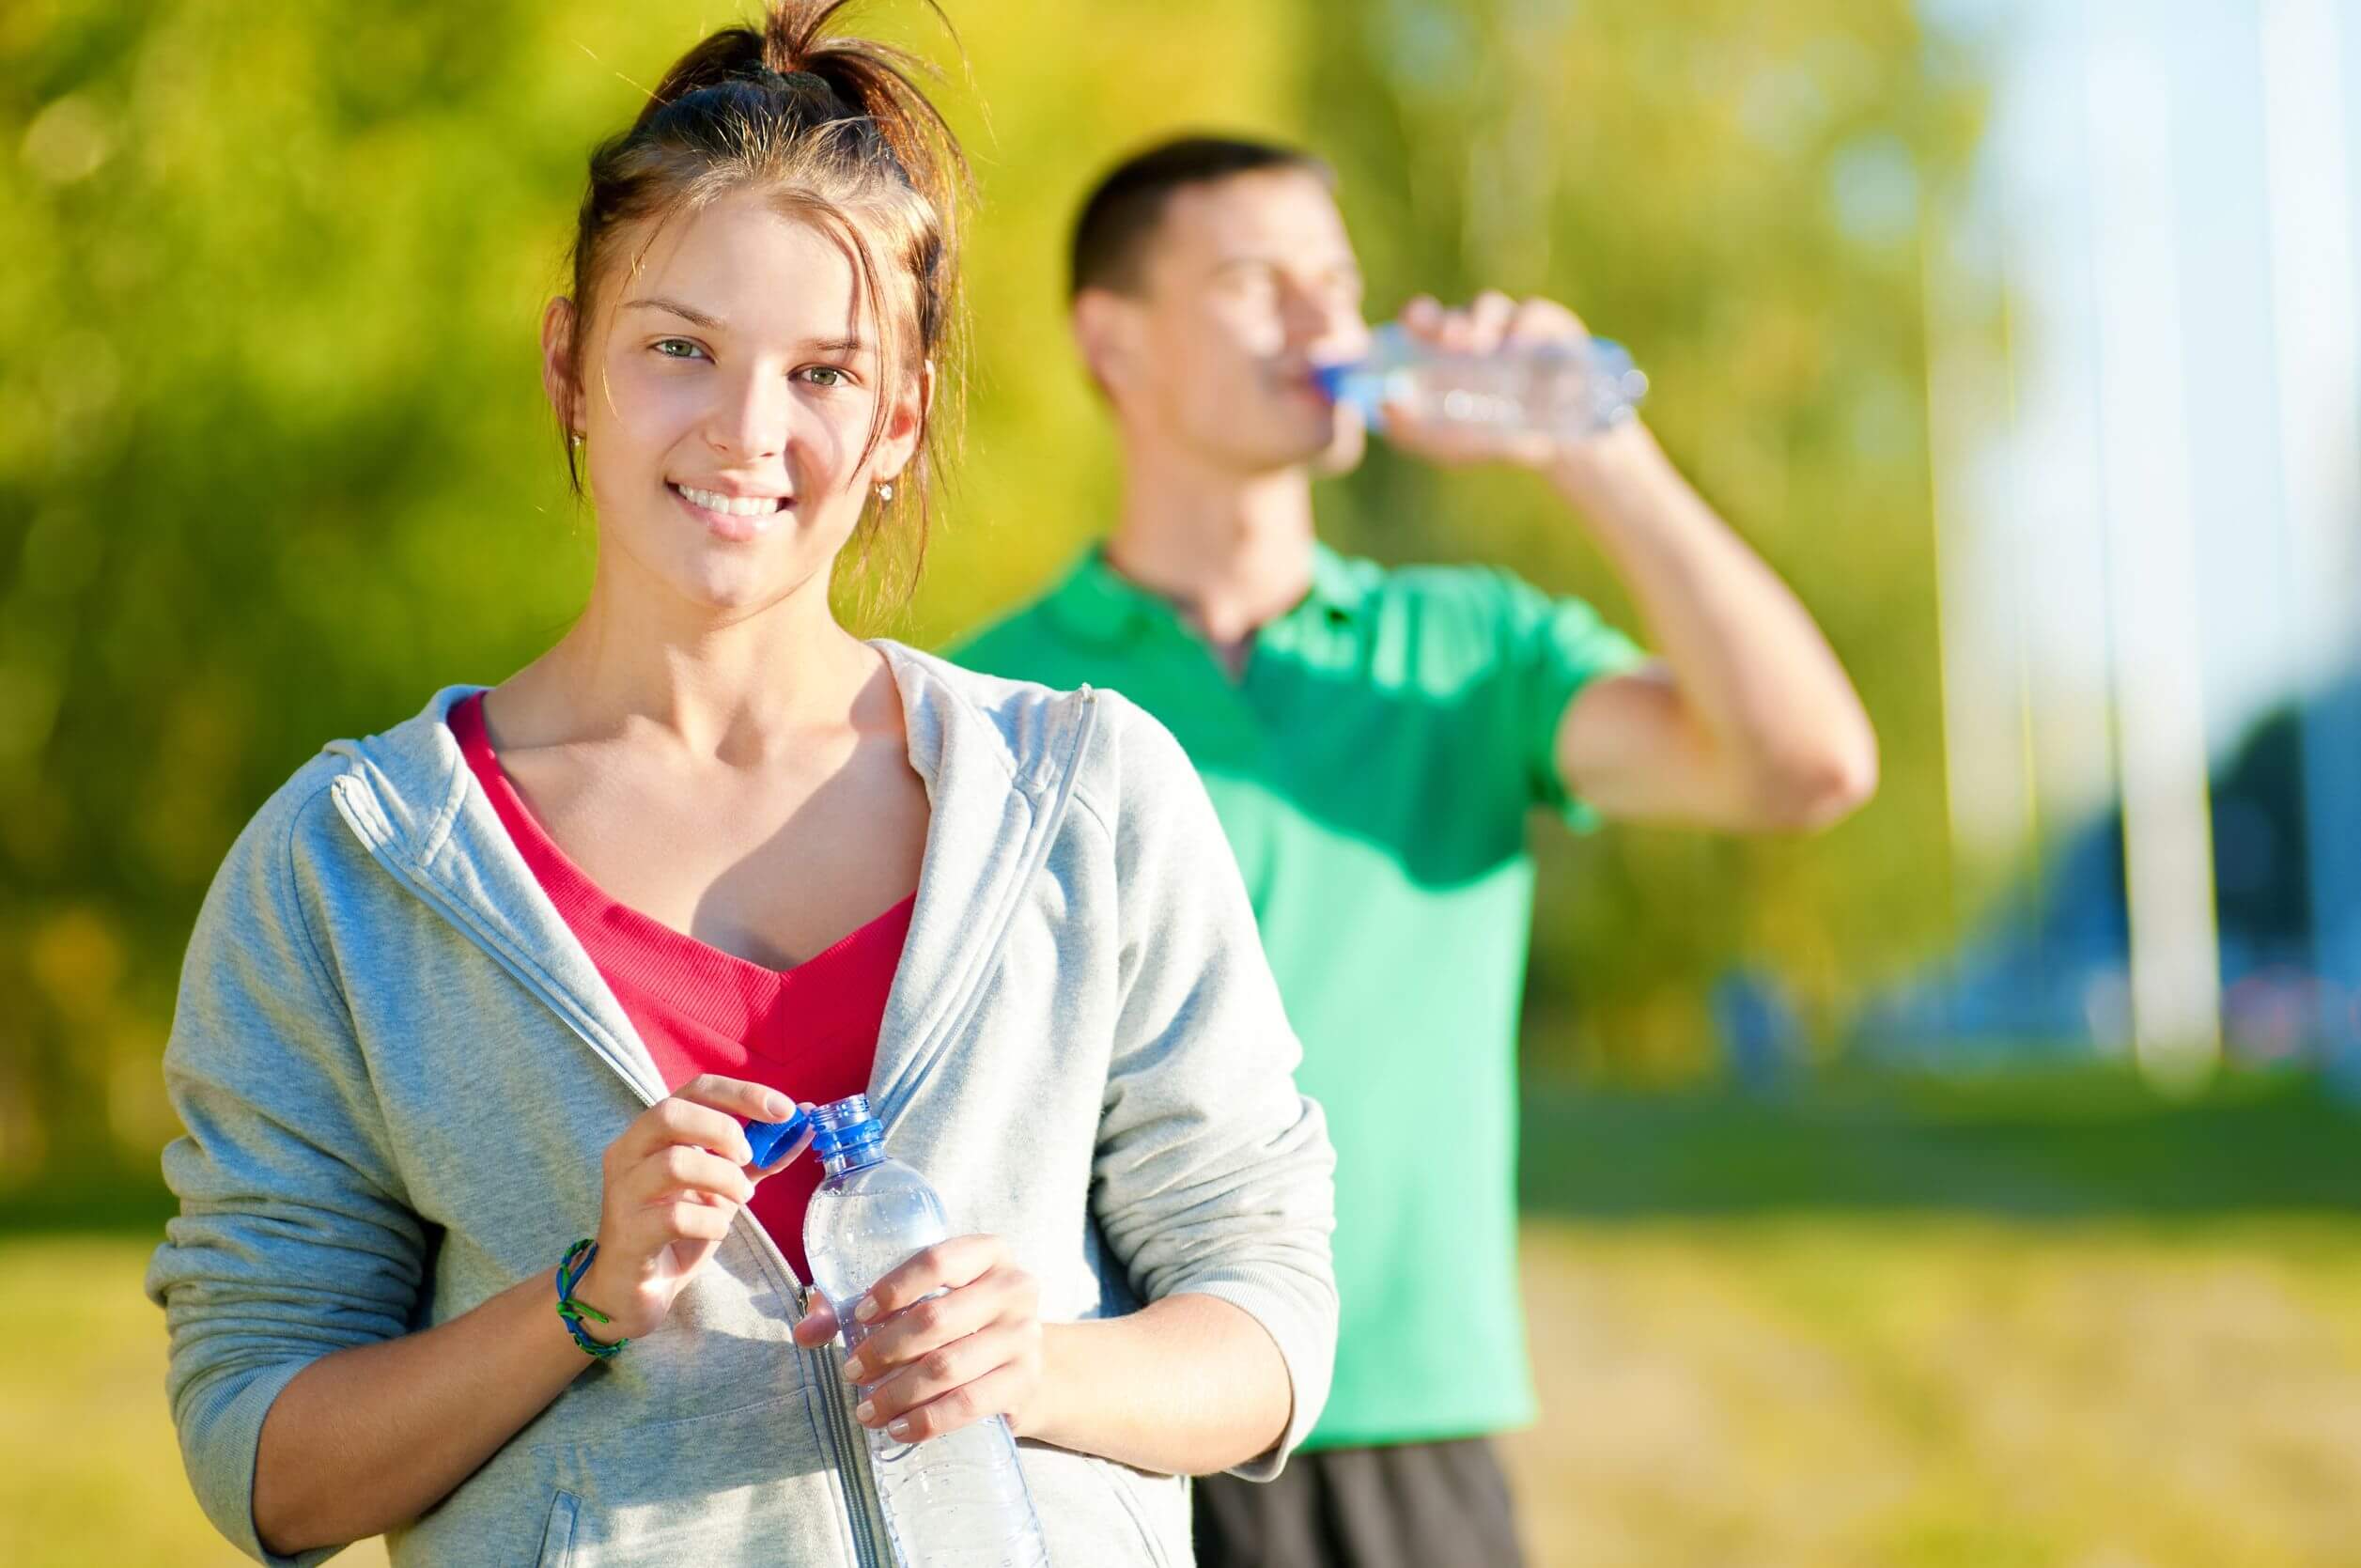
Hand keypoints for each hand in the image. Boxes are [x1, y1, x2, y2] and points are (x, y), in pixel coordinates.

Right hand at [575, 1076, 809, 1341]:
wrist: (635, 1291)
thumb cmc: (677, 1229)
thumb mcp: (723, 1185)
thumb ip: (760, 1155)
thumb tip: (804, 1120)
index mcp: (652, 1132)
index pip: (696, 1090)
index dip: (743, 1094)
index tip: (785, 1110)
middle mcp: (629, 1153)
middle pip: (670, 1113)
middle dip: (723, 1130)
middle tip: (748, 1159)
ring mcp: (623, 1193)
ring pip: (674, 1163)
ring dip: (724, 1178)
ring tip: (742, 1198)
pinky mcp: (627, 1235)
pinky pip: (675, 1217)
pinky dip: (711, 1221)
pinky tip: (718, 1230)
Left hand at [792, 1234, 1044, 1443]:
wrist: (1022, 1362)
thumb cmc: (958, 1321)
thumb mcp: (922, 1299)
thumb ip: (860, 1307)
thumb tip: (804, 1333)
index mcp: (988, 1252)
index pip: (938, 1259)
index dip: (893, 1288)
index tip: (859, 1317)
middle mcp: (1014, 1287)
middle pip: (936, 1318)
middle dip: (884, 1350)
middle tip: (852, 1373)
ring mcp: (1024, 1336)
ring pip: (948, 1366)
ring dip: (897, 1392)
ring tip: (866, 1409)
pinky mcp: (1024, 1382)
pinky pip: (968, 1404)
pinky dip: (927, 1420)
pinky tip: (898, 1428)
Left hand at [1381, 291, 1644, 472]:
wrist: (1560, 448)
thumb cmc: (1497, 439)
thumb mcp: (1452, 445)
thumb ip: (1413, 432)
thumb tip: (1385, 409)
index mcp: (1452, 352)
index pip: (1429, 321)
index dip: (1419, 316)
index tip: (1412, 321)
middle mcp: (1480, 333)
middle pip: (1459, 313)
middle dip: (1449, 322)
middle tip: (1449, 341)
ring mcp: (1516, 328)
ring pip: (1491, 309)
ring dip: (1480, 323)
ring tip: (1479, 349)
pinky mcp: (1553, 328)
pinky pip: (1533, 316)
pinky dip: (1523, 326)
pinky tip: (1516, 345)